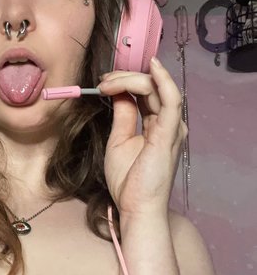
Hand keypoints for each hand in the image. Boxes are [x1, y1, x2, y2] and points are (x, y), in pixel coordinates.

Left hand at [98, 57, 186, 217]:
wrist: (135, 207)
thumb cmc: (128, 179)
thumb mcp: (120, 139)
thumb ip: (123, 115)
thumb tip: (118, 93)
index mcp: (157, 124)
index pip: (144, 92)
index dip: (124, 81)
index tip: (102, 82)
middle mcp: (168, 123)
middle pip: (149, 86)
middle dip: (123, 78)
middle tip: (102, 81)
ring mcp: (171, 127)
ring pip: (156, 88)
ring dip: (131, 79)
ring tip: (108, 81)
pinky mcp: (170, 133)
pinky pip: (171, 100)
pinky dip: (163, 81)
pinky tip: (153, 67)